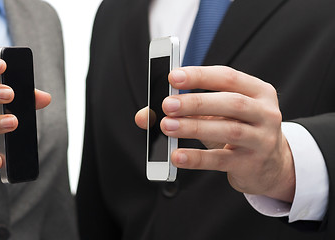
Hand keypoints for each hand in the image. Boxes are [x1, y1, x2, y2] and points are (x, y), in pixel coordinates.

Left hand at [135, 66, 294, 201]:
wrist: (271, 166)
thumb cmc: (238, 130)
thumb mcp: (217, 115)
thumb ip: (184, 110)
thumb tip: (145, 116)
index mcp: (257, 91)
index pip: (228, 77)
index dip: (199, 75)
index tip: (173, 75)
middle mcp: (265, 112)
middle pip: (231, 102)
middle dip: (195, 102)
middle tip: (167, 104)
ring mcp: (261, 139)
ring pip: (227, 130)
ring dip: (194, 127)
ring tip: (167, 126)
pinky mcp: (251, 164)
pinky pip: (220, 160)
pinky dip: (196, 158)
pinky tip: (176, 156)